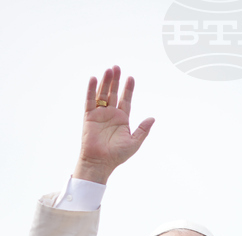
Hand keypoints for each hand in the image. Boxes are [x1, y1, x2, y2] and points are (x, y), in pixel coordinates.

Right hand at [73, 65, 154, 184]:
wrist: (100, 162)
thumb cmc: (117, 155)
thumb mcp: (134, 142)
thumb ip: (143, 130)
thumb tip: (152, 118)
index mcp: (122, 119)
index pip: (126, 100)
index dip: (128, 89)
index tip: (131, 78)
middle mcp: (110, 114)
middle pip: (113, 93)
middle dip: (116, 80)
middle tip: (117, 67)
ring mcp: (99, 114)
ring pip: (102, 94)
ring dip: (105, 82)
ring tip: (109, 70)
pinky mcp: (89, 116)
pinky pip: (90, 100)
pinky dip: (91, 90)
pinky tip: (94, 79)